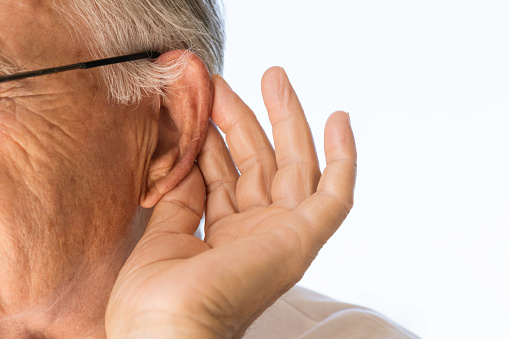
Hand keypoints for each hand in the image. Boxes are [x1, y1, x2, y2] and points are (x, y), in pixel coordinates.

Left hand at [105, 67, 356, 337]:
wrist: (168, 336)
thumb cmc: (155, 302)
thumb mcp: (164, 237)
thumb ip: (182, 200)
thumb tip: (190, 161)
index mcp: (223, 238)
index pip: (225, 176)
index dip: (212, 139)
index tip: (199, 104)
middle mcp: (257, 233)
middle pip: (257, 163)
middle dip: (244, 118)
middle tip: (225, 81)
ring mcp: (282, 234)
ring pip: (293, 166)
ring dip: (285, 120)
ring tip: (274, 76)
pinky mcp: (304, 238)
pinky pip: (335, 195)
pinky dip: (343, 158)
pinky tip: (339, 120)